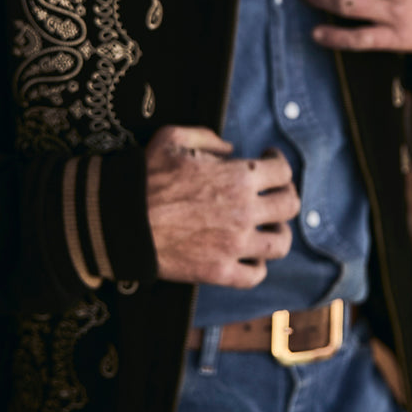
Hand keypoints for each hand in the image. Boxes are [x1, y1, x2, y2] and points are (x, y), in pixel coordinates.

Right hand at [145, 126, 298, 286]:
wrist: (121, 221)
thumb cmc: (145, 178)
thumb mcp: (172, 138)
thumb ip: (206, 137)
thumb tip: (228, 148)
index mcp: (238, 177)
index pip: (282, 170)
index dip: (279, 162)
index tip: (270, 160)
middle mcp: (245, 211)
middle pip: (290, 205)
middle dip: (286, 195)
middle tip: (274, 193)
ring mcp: (235, 245)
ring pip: (281, 243)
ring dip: (278, 232)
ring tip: (268, 227)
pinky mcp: (220, 271)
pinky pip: (256, 274)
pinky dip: (258, 266)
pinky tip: (250, 256)